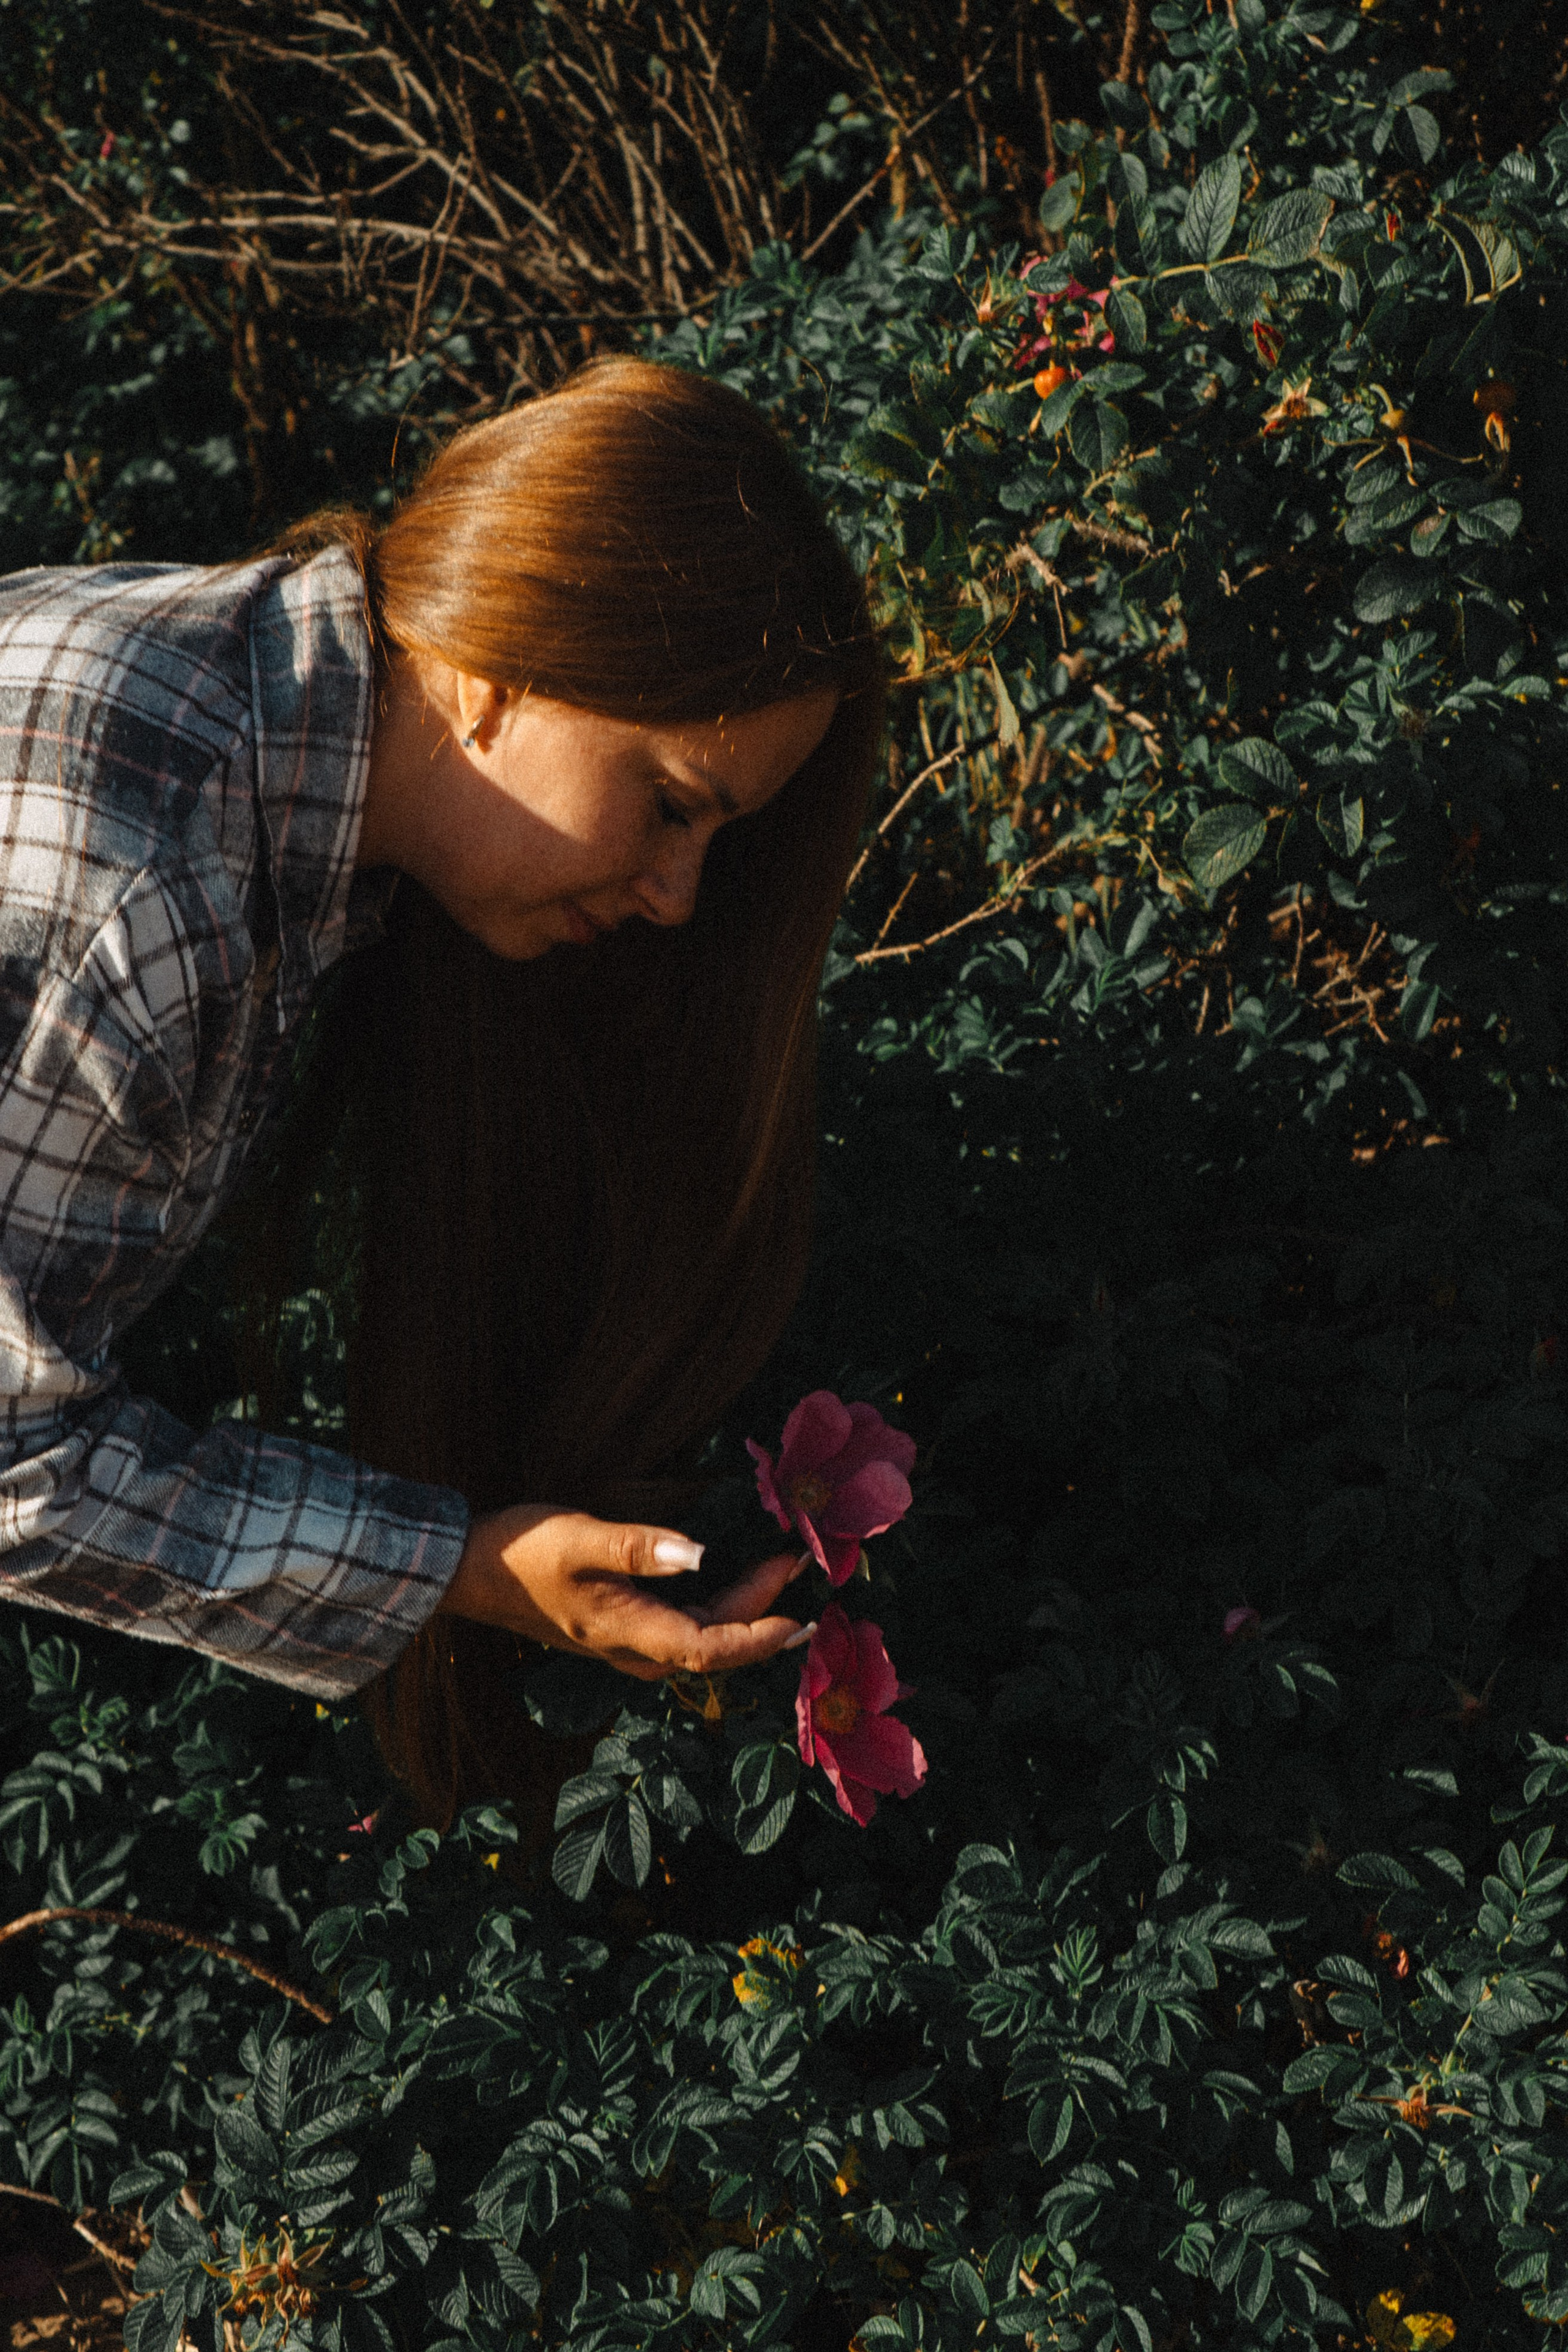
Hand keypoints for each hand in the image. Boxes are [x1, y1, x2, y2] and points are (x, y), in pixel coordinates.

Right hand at [437, 1503, 813, 1681]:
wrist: (467, 1571)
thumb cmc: (521, 1552)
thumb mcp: (580, 1539)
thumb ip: (640, 1548)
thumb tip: (701, 1553)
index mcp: (629, 1633)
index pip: (712, 1648)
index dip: (762, 1636)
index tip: (804, 1616)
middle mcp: (632, 1649)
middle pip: (714, 1643)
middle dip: (764, 1612)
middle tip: (799, 1566)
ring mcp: (623, 1643)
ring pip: (699, 1638)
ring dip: (742, 1612)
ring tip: (777, 1573)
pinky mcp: (616, 1628)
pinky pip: (681, 1630)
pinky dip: (715, 1610)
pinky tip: (726, 1582)